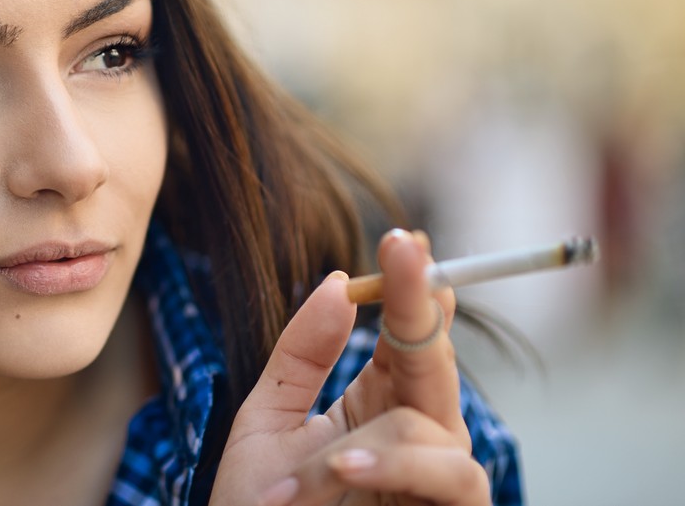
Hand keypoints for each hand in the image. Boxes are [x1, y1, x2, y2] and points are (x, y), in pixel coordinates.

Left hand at [208, 230, 490, 505]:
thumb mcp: (266, 420)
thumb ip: (302, 354)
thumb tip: (338, 282)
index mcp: (373, 406)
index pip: (404, 337)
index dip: (410, 287)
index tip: (406, 237)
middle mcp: (410, 439)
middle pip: (434, 363)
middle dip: (420, 306)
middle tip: (407, 250)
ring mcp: (431, 485)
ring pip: (440, 431)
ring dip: (381, 442)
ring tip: (327, 466)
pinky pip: (452, 479)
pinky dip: (396, 468)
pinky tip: (345, 468)